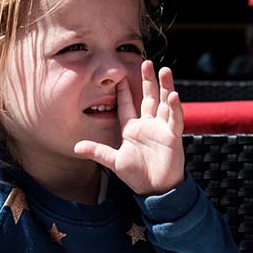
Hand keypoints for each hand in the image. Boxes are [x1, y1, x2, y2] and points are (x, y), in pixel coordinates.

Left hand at [74, 60, 185, 196]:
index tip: (120, 75)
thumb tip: (77, 146)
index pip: (127, 105)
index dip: (123, 90)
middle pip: (149, 97)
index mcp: (133, 128)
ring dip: (166, 87)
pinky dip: (175, 107)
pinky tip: (173, 95)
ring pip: (165, 102)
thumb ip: (98, 152)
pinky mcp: (173, 136)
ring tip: (165, 70)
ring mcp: (162, 128)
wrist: (155, 189)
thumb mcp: (114, 161)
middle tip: (147, 62)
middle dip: (148, 80)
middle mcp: (149, 124)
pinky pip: (175, 118)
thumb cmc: (137, 175)